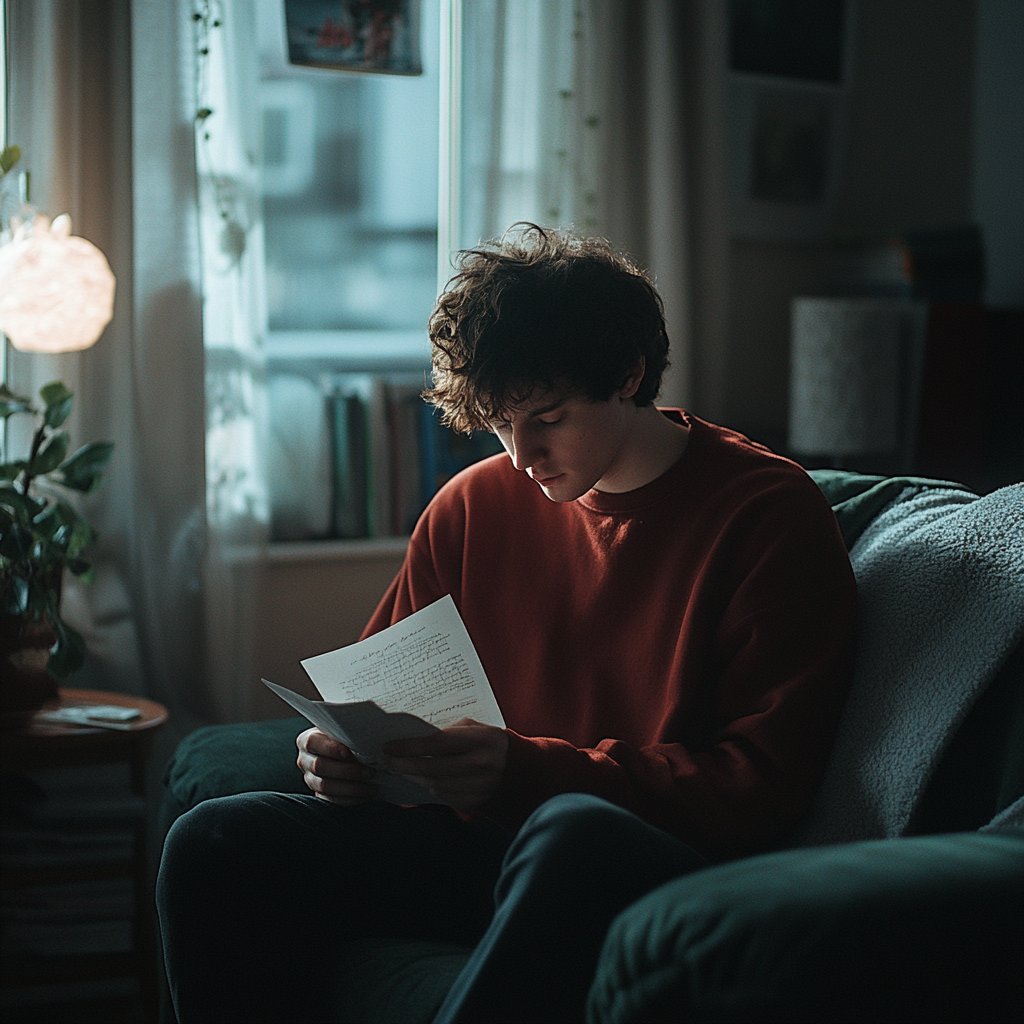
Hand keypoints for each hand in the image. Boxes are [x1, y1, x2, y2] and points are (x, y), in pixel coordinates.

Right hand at [296, 727, 377, 805]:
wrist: (353, 751)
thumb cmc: (351, 736)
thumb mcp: (348, 729)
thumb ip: (352, 731)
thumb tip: (372, 739)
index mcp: (308, 740)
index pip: (312, 742)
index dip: (330, 748)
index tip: (348, 752)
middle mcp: (305, 760)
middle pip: (319, 766)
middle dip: (347, 770)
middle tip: (369, 771)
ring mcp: (311, 779)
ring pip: (325, 786)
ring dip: (351, 787)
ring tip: (371, 785)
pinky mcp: (321, 795)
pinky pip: (332, 800)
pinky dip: (351, 799)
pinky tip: (366, 794)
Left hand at [381, 719, 508, 813]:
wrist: (522, 772)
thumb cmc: (493, 743)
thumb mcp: (477, 728)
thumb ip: (451, 731)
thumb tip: (420, 738)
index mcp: (480, 741)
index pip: (437, 744)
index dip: (410, 747)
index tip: (390, 747)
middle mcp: (479, 765)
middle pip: (431, 769)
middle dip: (404, 765)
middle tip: (386, 761)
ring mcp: (477, 787)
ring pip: (434, 786)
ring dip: (414, 778)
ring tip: (399, 770)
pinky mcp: (474, 803)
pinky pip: (443, 797)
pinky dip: (429, 789)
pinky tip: (420, 781)